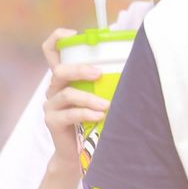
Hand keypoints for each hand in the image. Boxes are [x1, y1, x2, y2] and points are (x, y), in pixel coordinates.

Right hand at [42, 29, 108, 166]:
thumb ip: (105, 81)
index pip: (51, 50)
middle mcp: (54, 88)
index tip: (75, 34)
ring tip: (106, 105)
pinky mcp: (52, 122)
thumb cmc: (94, 120)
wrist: (79, 153)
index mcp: (64, 78)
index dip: (58, 38)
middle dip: (80, 69)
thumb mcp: (98, 95)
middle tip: (99, 73)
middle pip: (59, 70)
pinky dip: (86, 113)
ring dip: (89, 98)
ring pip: (67, 94)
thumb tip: (134, 66)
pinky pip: (69, 114)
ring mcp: (51, 105)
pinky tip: (100, 116)